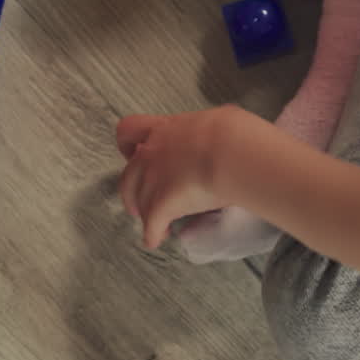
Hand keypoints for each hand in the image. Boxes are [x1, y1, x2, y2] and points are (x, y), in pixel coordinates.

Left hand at [117, 107, 235, 248]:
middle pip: (128, 174)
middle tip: (139, 202)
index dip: (127, 143)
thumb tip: (217, 132)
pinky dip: (153, 235)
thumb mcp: (216, 119)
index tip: (133, 153)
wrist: (230, 152)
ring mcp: (153, 180)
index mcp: (164, 130)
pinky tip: (156, 240)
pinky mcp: (161, 205)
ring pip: (138, 201)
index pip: (131, 129)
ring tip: (157, 226)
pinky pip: (151, 225)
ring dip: (145, 214)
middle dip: (131, 191)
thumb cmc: (231, 132)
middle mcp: (152, 154)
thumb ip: (204, 128)